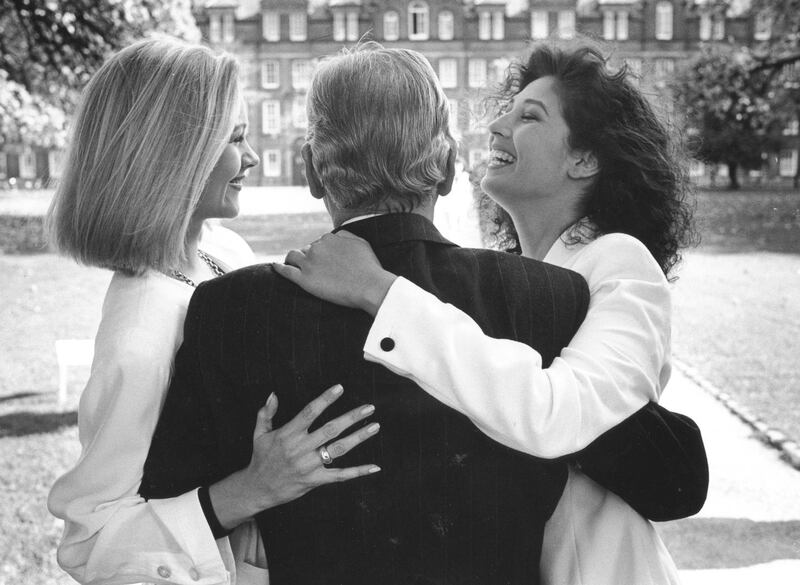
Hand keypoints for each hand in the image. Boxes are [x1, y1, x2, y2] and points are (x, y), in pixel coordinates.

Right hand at [209, 384, 379, 529]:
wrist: (257, 489)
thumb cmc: (260, 459)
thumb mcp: (260, 434)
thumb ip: (266, 413)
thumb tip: (273, 394)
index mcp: (288, 434)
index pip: (310, 412)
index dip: (325, 399)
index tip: (340, 388)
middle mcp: (300, 448)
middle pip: (330, 429)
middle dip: (351, 417)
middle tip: (369, 407)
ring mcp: (309, 465)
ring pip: (338, 449)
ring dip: (358, 437)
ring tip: (374, 426)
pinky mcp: (315, 480)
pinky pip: (340, 476)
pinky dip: (358, 472)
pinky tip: (374, 467)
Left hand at [273, 231, 397, 315]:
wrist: (369, 286)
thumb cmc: (368, 267)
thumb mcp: (361, 242)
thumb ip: (345, 235)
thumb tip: (334, 235)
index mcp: (329, 239)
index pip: (319, 242)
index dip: (322, 252)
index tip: (325, 261)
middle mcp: (317, 248)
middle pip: (306, 250)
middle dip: (309, 257)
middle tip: (315, 269)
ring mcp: (309, 264)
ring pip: (292, 256)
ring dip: (292, 259)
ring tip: (291, 265)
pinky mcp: (304, 280)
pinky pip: (285, 271)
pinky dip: (278, 268)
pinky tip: (275, 267)